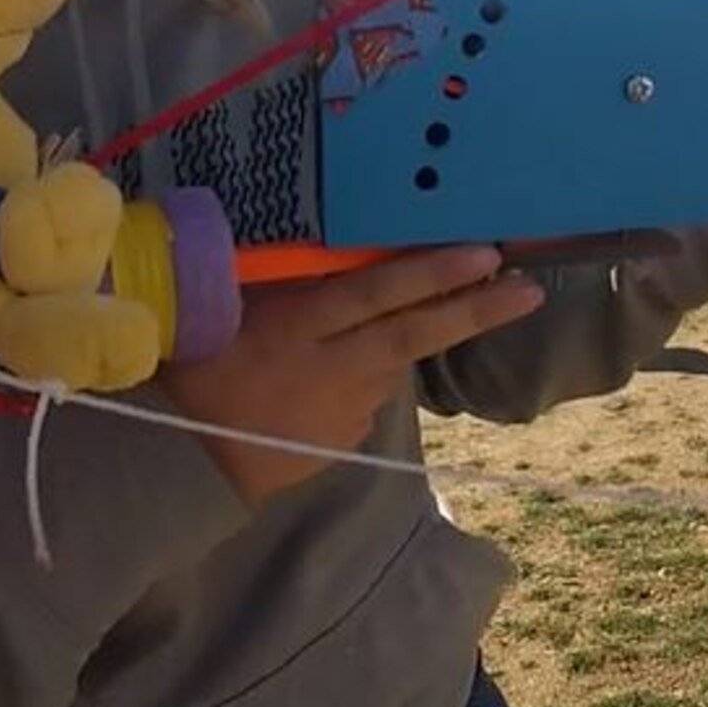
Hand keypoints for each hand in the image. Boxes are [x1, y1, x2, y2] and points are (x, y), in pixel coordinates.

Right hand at [160, 245, 545, 507]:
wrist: (176, 466)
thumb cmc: (187, 371)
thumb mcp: (213, 311)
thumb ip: (263, 278)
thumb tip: (296, 240)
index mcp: (296, 328)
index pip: (375, 294)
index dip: (430, 275)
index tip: (484, 255)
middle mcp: (332, 368)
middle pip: (411, 333)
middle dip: (475, 310)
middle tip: (530, 289)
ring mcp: (343, 409)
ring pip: (391, 362)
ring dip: (412, 338)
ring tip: (397, 323)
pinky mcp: (342, 439)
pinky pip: (365, 396)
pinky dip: (364, 377)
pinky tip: (330, 378)